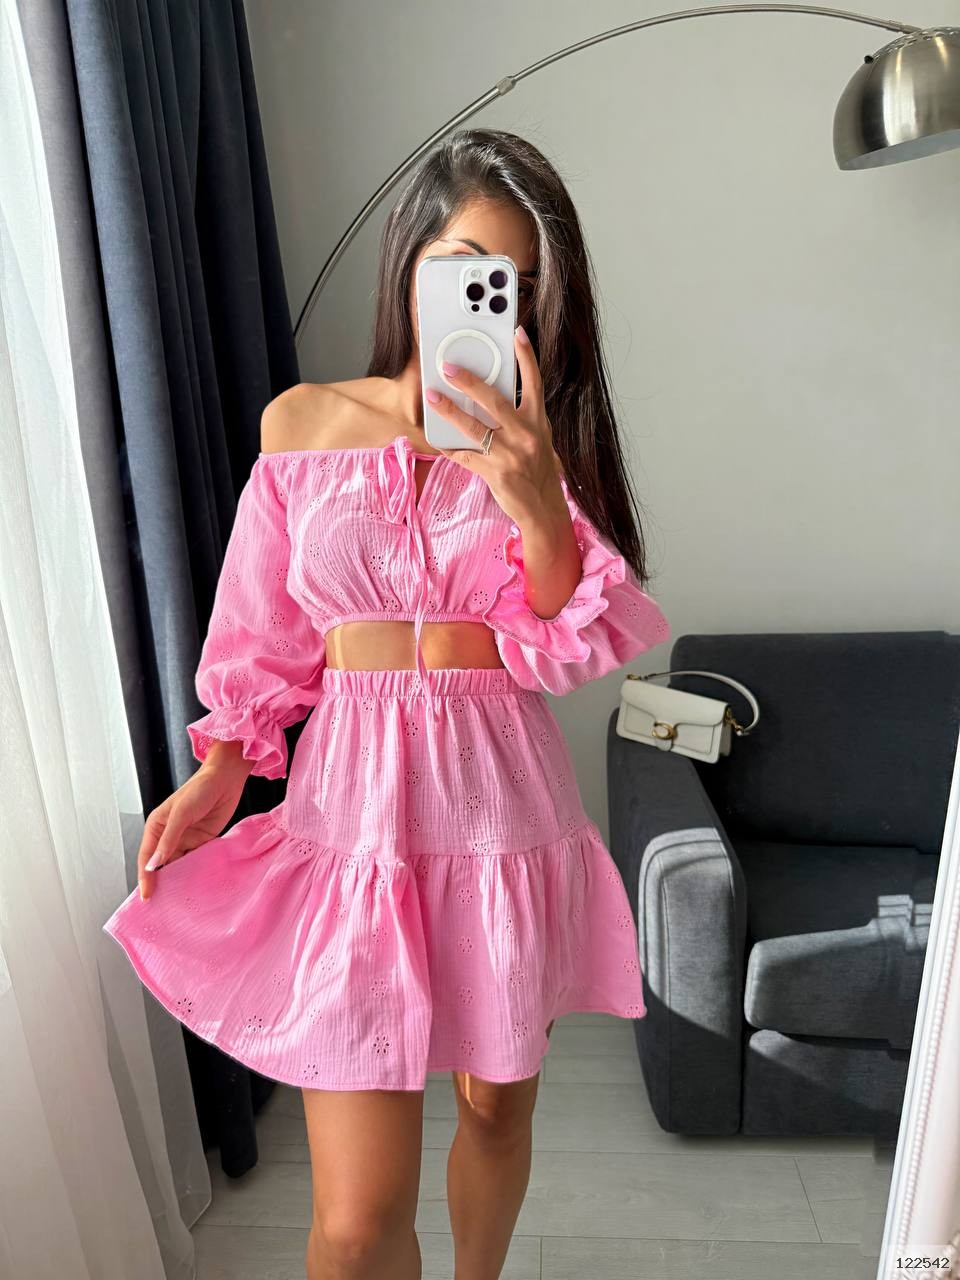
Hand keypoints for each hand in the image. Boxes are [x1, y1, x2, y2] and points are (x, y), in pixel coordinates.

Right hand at [137, 755, 250, 899]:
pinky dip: (195, 872)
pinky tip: (197, 885)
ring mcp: (186, 840)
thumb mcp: (181, 813)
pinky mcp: (203, 842)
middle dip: (160, 882)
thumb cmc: (200, 789)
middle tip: (160, 904)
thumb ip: (168, 840)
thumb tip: (154, 864)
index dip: (145, 877)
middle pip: (161, 864)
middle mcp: (169, 836)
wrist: (226, 779)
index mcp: (157, 827)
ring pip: (179, 865)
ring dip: (179, 880)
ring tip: (179, 900)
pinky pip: (196, 861)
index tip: (146, 895)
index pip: (147, 857)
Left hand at [425, 325, 565, 527]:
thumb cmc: (538, 469)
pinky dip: (448, 447)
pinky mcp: (495, 473)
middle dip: (469, 382)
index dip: (526, 356)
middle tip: (448, 367)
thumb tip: (490, 398)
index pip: (533, 383)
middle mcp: (525, 435)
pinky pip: (465, 456)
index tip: (517, 333)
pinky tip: (436, 438)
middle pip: (494, 401)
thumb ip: (520, 418)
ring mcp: (509, 455)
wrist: (542, 507)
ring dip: (450, 410)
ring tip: (432, 396)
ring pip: (474, 427)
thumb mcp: (538, 437)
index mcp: (537, 422)